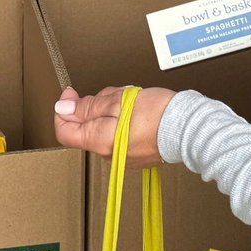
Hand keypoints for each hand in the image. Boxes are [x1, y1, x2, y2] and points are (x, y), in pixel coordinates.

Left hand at [54, 86, 176, 166]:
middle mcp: (109, 154)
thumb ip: (87, 107)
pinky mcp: (137, 154)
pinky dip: (125, 120)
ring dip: (112, 110)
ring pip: (105, 127)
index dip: (63, 109)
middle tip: (114, 93)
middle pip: (88, 126)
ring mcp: (124, 156)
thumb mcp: (117, 100)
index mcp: (99, 141)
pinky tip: (140, 111)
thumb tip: (62, 109)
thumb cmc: (156, 113)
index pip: (64, 131)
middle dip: (96, 105)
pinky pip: (121, 134)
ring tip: (131, 100)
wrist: (188, 128)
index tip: (71, 94)